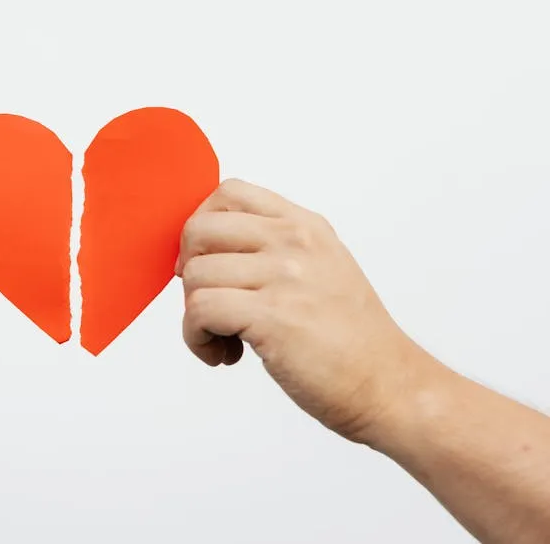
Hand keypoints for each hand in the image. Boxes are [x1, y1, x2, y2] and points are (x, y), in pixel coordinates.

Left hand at [177, 179, 432, 441]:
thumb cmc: (351, 340)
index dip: (202, 228)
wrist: (390, 386)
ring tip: (225, 339)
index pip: (229, 193)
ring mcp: (285, 275)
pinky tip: (225, 354)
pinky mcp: (272, 315)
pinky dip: (197, 339)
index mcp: (305, 226)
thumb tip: (207, 252)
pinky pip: (199, 311)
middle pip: (199, 229)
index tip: (208, 264)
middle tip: (210, 304)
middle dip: (189, 271)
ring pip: (194, 275)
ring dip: (194, 315)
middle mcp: (295, 242)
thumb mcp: (322, 269)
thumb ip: (274, 249)